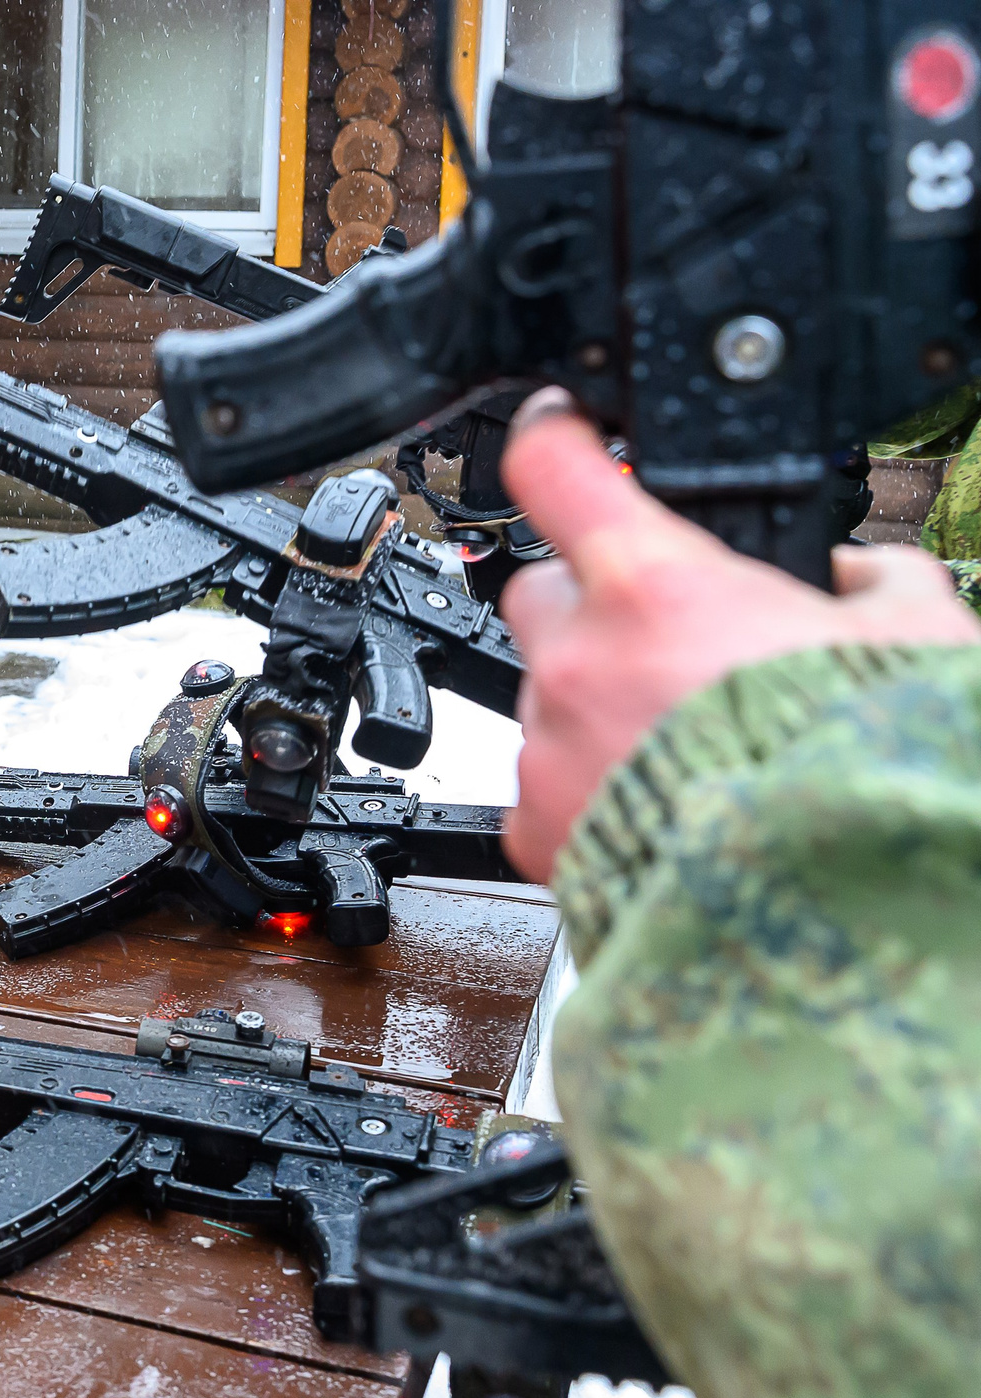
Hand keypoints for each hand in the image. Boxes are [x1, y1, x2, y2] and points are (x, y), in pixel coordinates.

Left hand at [496, 390, 980, 880]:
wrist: (830, 916)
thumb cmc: (868, 776)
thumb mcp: (916, 642)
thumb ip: (876, 584)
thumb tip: (859, 577)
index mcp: (657, 587)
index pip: (561, 469)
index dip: (556, 434)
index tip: (558, 426)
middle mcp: (580, 659)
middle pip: (543, 589)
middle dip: (595, 602)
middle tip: (671, 637)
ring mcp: (548, 746)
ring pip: (545, 694)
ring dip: (597, 704)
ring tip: (688, 743)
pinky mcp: (536, 829)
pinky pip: (545, 785)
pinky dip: (590, 788)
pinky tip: (665, 806)